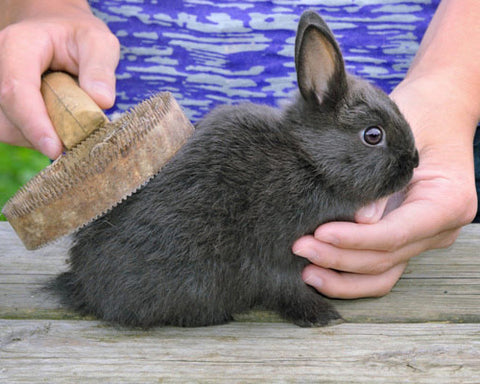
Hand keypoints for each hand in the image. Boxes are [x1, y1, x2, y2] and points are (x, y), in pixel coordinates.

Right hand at [0, 0, 119, 157]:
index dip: (34, 123)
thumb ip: (101, 69)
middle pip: (9, 115)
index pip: (16, 89)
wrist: (58, 30)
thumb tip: (102, 102)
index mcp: (18, 46)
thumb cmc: (79, 36)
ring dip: (42, 137)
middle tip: (78, 140)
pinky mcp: (3, 105)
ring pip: (9, 128)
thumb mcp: (98, 42)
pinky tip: (59, 124)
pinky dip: (39, 136)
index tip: (56, 149)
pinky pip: (14, 131)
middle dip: (43, 135)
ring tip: (71, 123)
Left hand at [293, 73, 477, 298]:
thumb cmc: (419, 116)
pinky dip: (350, 276)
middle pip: (386, 257)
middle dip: (340, 257)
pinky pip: (379, 268)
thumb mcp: (401, 136)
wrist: (436, 114)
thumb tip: (361, 218)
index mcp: (448, 201)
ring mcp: (421, 238)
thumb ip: (382, 179)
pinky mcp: (403, 240)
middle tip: (300, 247)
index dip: (356, 239)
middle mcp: (438, 228)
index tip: (319, 233)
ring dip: (343, 278)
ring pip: (383, 274)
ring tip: (306, 271)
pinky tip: (321, 272)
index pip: (397, 233)